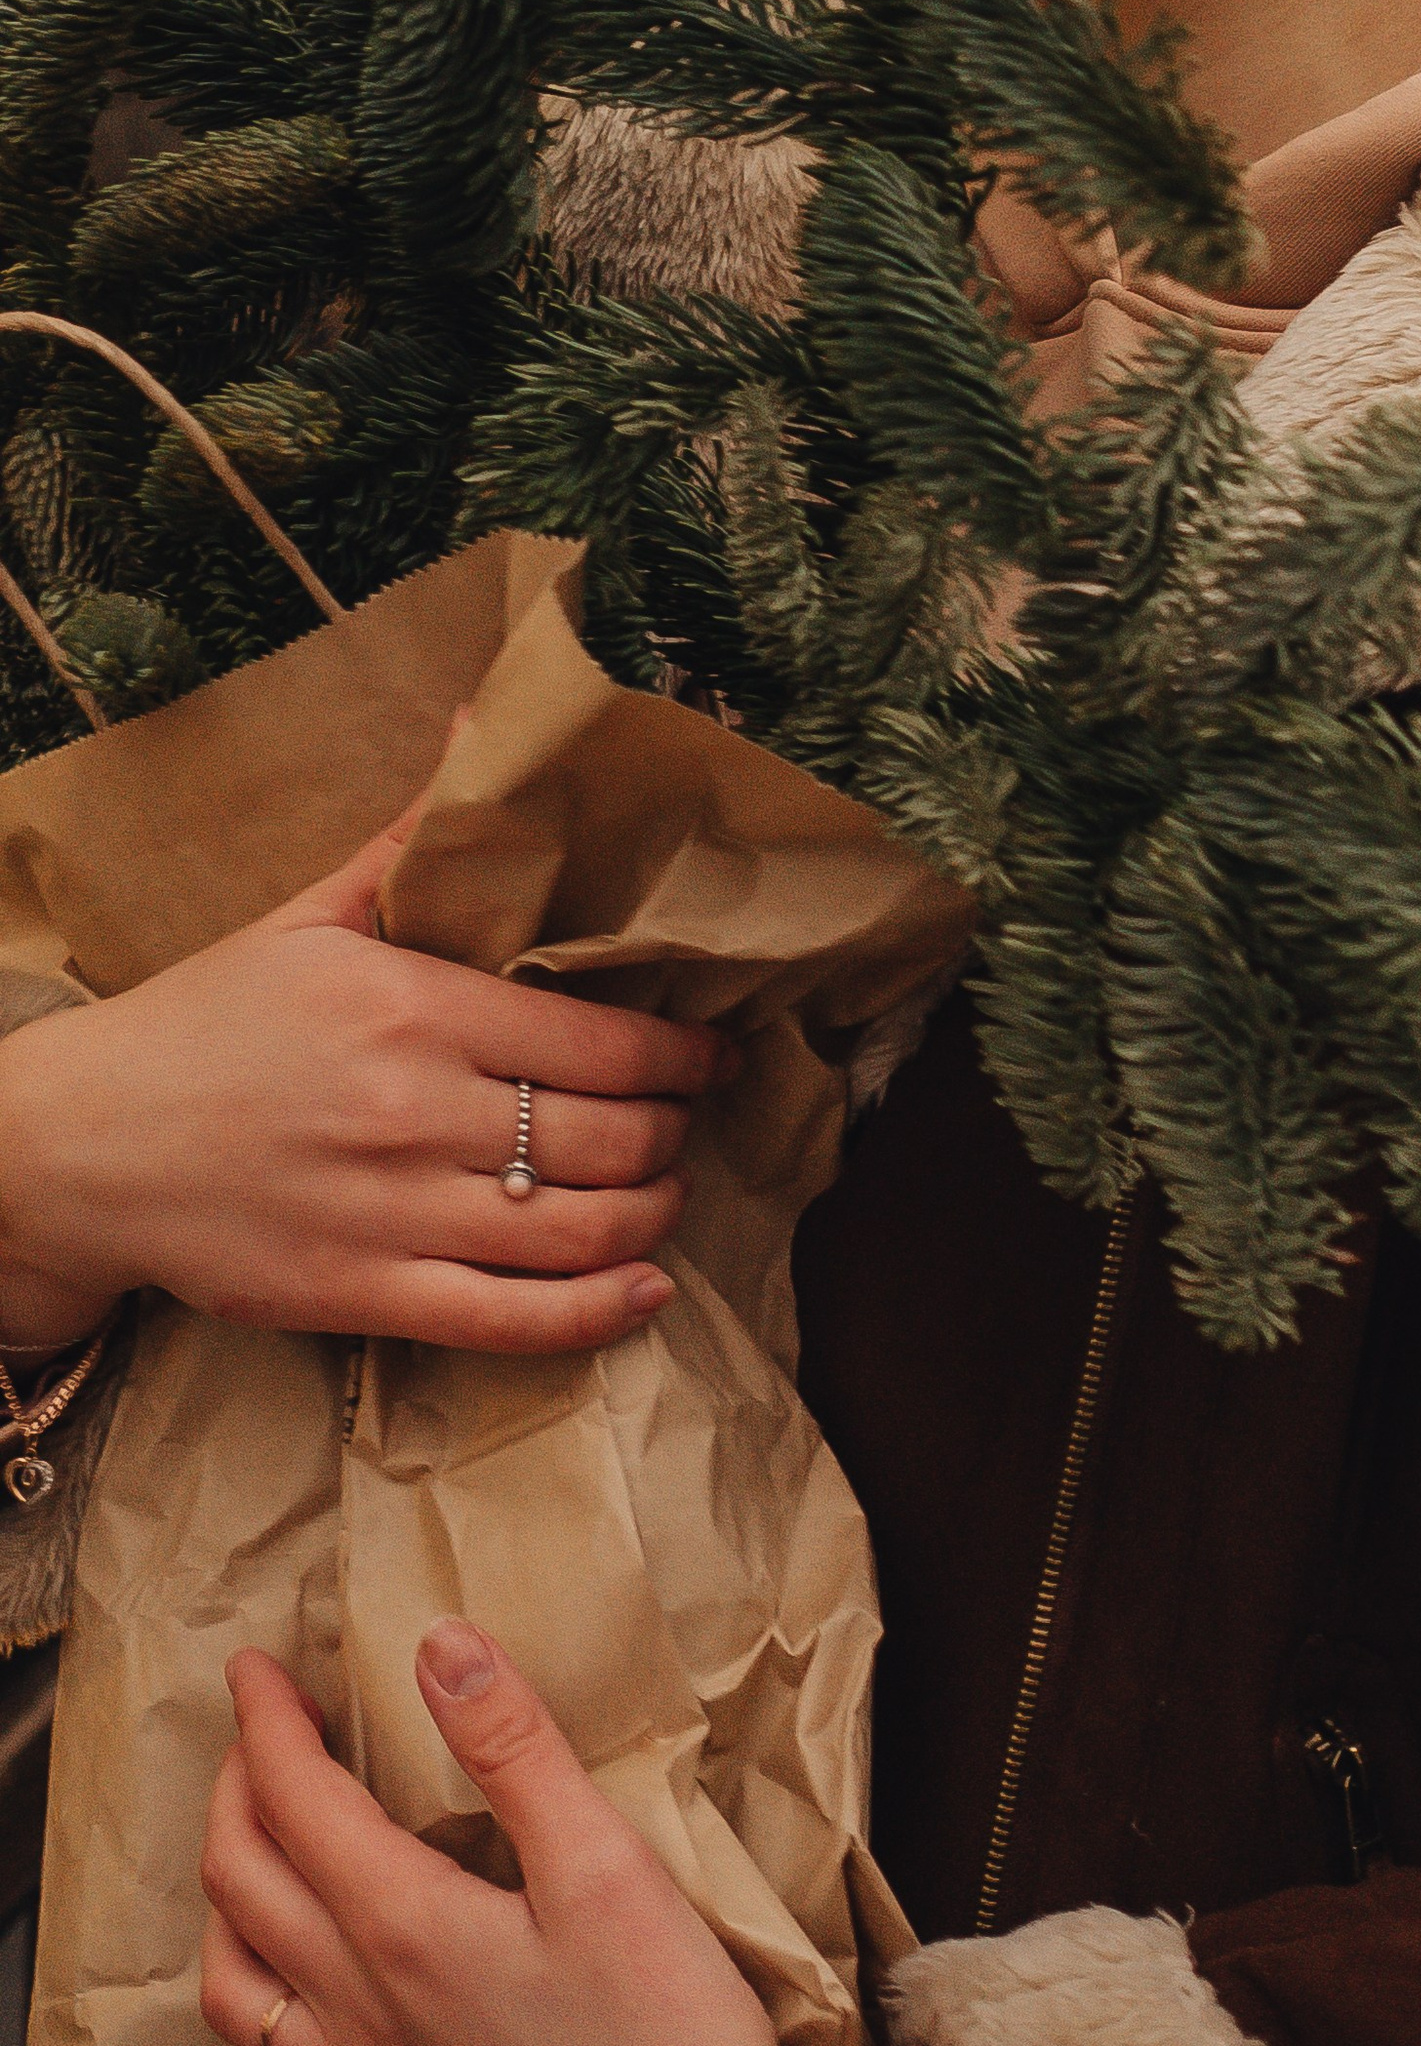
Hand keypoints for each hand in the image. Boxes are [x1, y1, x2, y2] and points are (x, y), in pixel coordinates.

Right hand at [0, 807, 718, 1353]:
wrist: (84, 1146)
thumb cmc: (208, 1021)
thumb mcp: (312, 915)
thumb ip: (416, 837)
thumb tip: (487, 724)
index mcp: (412, 1008)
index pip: (601, 1043)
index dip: (680, 1056)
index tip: (710, 1054)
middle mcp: (413, 1113)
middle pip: (609, 1137)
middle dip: (673, 1132)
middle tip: (686, 1121)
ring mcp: (390, 1214)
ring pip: (577, 1230)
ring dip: (652, 1214)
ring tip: (666, 1191)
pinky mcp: (360, 1296)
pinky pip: (510, 1322)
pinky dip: (595, 1314)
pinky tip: (643, 1289)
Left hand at [200, 1631, 786, 2045]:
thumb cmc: (660, 2027)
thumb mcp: (605, 1865)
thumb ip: (517, 1751)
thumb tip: (442, 1646)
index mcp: (404, 1926)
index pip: (295, 1800)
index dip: (265, 1722)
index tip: (257, 1665)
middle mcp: (358, 2004)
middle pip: (242, 1878)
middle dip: (235, 1783)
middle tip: (261, 1720)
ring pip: (232, 1976)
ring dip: (226, 1885)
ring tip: (259, 1831)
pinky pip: (273, 2043)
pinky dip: (252, 1976)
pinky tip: (301, 1959)